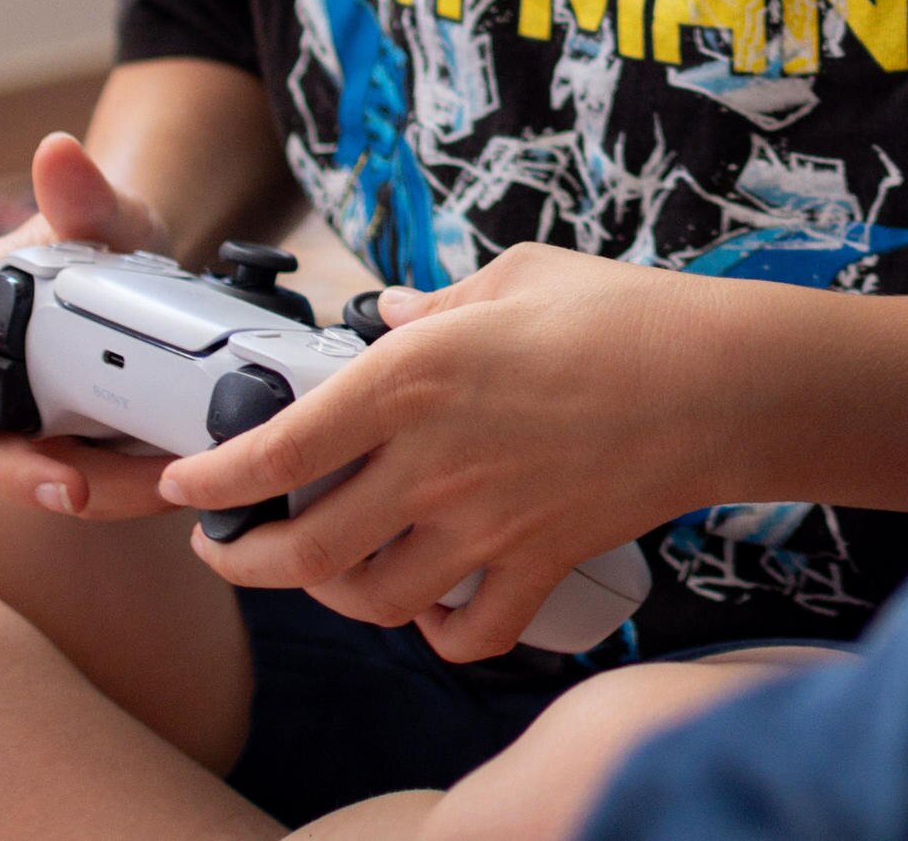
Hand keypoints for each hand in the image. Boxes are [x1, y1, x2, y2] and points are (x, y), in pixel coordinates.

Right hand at [0, 131, 195, 522]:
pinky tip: (176, 481)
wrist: (141, 272)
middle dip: (21, 471)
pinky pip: (84, 481)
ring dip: (97, 490)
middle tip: (76, 488)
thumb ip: (83, 192)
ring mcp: (24, 417)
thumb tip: (59, 149)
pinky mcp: (65, 448)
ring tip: (163, 483)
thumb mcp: (106, 213)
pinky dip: (126, 489)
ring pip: (39, 471)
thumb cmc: (103, 239)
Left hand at [170, 245, 738, 662]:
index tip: (187, 489)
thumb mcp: (514, 275)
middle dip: (245, 562)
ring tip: (324, 575)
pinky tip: (430, 609)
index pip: (277, 449)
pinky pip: (466, 632)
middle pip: (303, 549)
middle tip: (229, 551)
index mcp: (412, 377)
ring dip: (332, 597)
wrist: (720, 380)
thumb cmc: (621, 313)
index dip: (213, 481)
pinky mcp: (535, 563)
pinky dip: (438, 634)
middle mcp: (432, 461)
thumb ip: (434, 297)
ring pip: (370, 599)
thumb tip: (384, 310)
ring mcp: (483, 524)